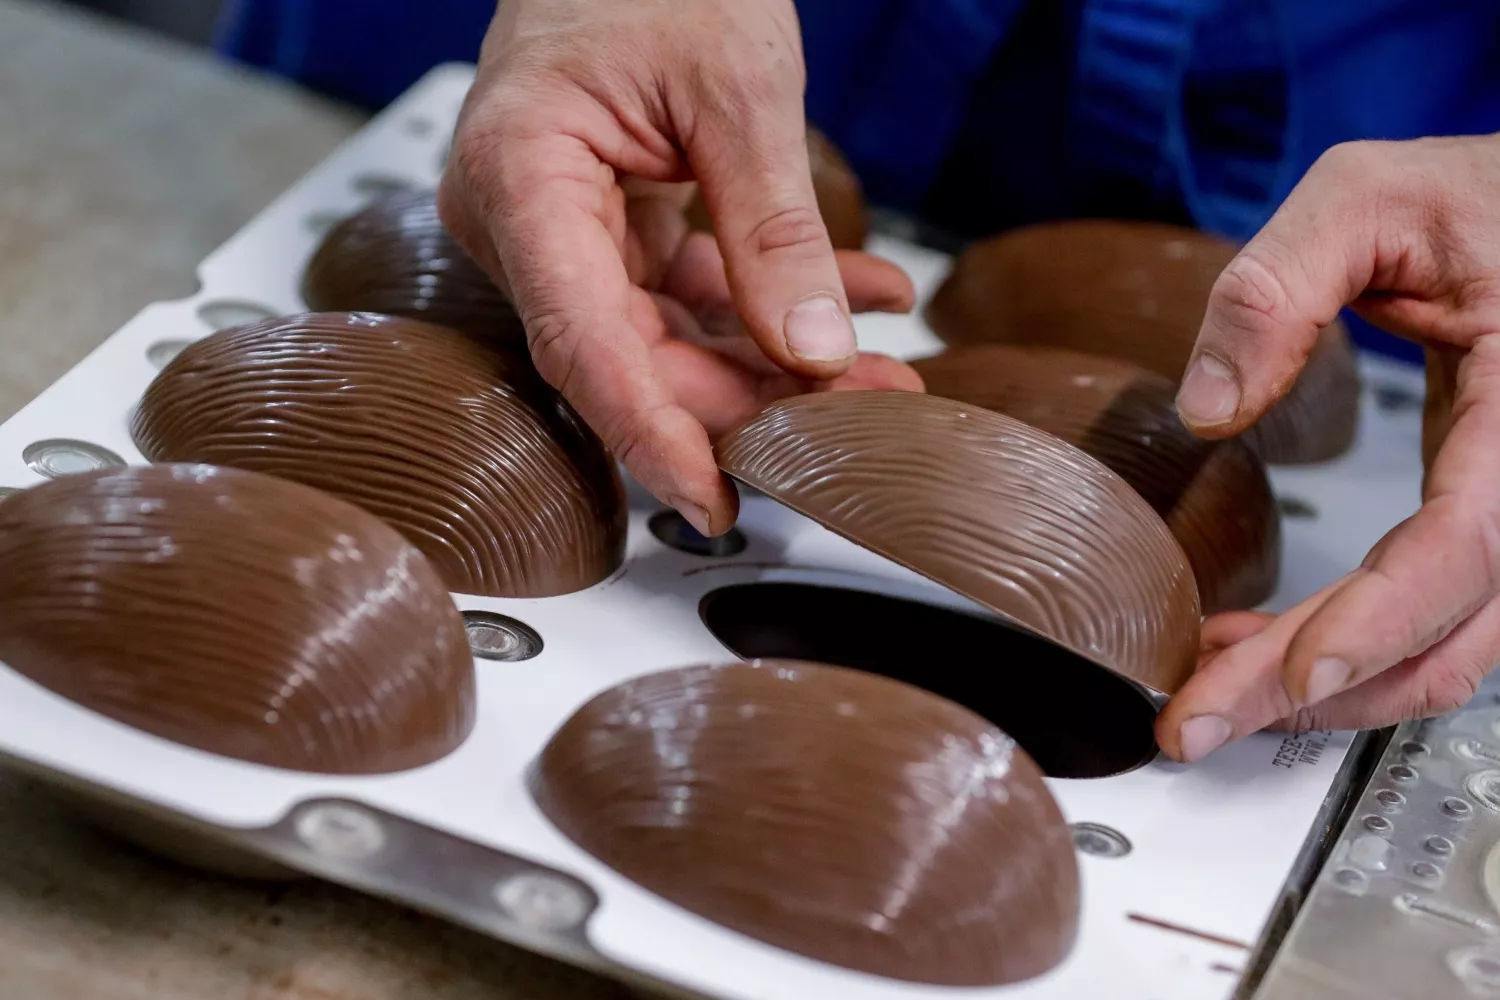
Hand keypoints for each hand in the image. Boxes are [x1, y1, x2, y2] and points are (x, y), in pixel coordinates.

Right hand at [437, 0, 918, 535]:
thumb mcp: (738, 86)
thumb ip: (771, 226)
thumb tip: (811, 350)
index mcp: (518, 176)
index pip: (579, 341)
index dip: (648, 430)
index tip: (709, 497)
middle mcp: (525, 220)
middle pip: (630, 355)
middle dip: (747, 400)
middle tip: (854, 422)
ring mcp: (566, 230)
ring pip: (667, 338)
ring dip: (774, 362)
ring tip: (876, 377)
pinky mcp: (612, 230)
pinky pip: (688, 293)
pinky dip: (769, 303)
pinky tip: (856, 302)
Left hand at [1159, 134, 1499, 760]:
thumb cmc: (1472, 196)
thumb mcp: (1366, 195)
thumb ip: (1279, 284)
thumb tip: (1205, 407)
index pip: (1473, 542)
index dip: (1386, 618)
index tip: (1296, 673)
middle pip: (1450, 628)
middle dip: (1319, 692)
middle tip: (1198, 722)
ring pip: (1450, 646)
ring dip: (1330, 687)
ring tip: (1212, 688)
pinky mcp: (1484, 518)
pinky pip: (1433, 613)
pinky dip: (1350, 645)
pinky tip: (1260, 645)